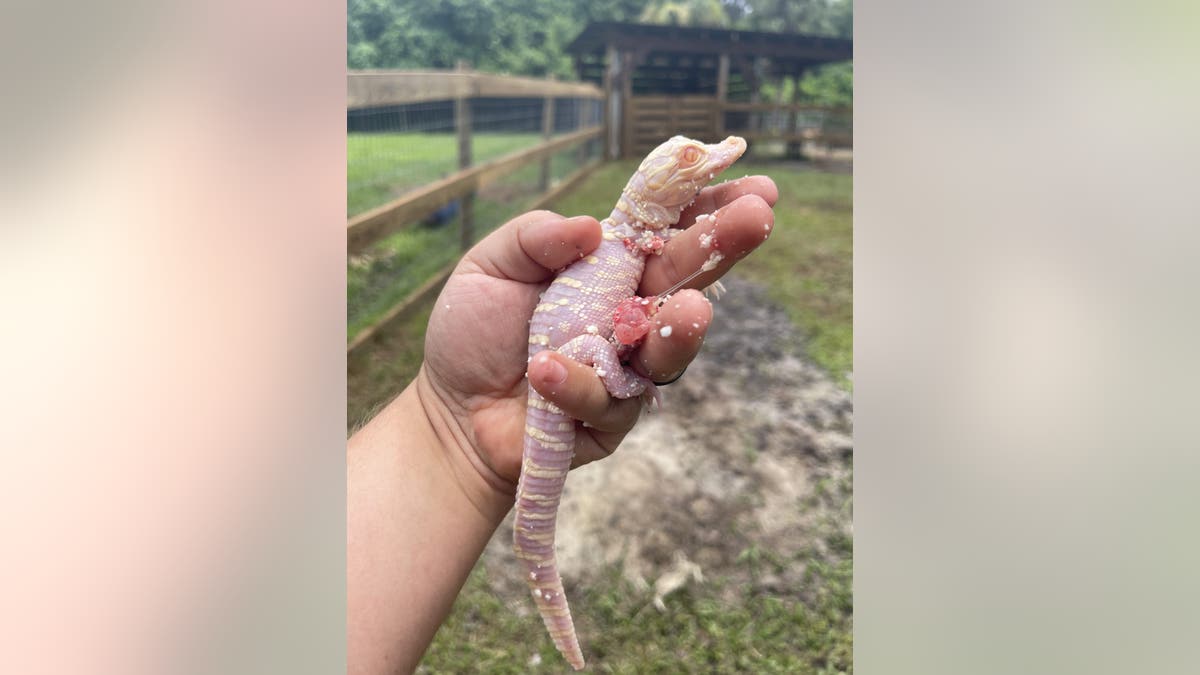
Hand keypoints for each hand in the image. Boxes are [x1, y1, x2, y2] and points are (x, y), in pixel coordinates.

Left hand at [416, 177, 776, 512]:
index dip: (707, 208)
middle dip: (722, 248)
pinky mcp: (610, 418)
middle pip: (686, 280)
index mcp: (609, 269)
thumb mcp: (490, 266)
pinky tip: (544, 369)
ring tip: (690, 312)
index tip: (755, 185)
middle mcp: (629, 315)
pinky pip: (605, 400)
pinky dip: (574, 382)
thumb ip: (533, 237)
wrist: (452, 410)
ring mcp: (626, 368)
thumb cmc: (474, 332)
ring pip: (668, 351)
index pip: (666, 232)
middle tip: (755, 219)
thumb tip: (592, 228)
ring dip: (681, 330)